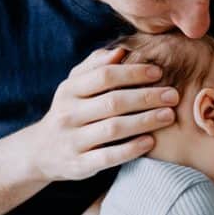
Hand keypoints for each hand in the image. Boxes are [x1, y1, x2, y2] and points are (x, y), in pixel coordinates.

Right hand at [29, 47, 178, 181]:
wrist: (40, 152)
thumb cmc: (70, 111)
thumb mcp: (74, 86)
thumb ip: (96, 66)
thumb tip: (122, 50)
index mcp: (69, 90)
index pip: (104, 76)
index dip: (133, 73)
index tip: (158, 73)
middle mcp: (68, 114)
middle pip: (112, 102)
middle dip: (146, 97)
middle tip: (173, 95)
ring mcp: (73, 141)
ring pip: (112, 129)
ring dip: (144, 121)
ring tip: (168, 116)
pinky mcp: (79, 165)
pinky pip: (108, 157)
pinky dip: (131, 149)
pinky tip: (150, 142)